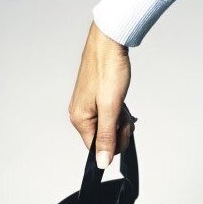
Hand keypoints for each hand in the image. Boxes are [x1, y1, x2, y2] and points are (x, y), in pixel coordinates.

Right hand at [69, 22, 135, 168]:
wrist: (110, 40)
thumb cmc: (108, 69)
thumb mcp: (111, 109)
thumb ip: (107, 137)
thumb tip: (102, 163)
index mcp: (79, 119)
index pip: (96, 148)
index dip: (114, 142)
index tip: (121, 125)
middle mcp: (80, 115)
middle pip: (104, 138)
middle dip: (119, 129)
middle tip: (123, 111)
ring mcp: (87, 106)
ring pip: (109, 126)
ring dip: (120, 119)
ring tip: (122, 102)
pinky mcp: (95, 98)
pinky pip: (109, 115)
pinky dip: (119, 111)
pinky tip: (121, 99)